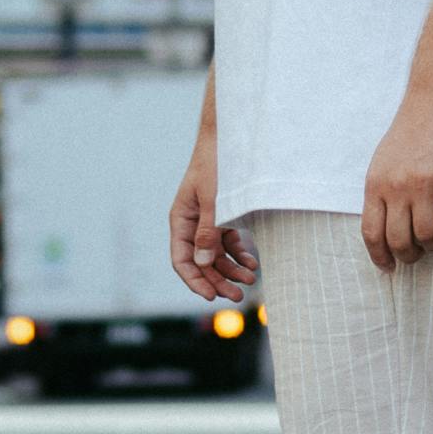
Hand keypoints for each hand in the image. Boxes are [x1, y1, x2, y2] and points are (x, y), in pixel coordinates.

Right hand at [170, 136, 257, 302]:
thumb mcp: (213, 199)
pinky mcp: (223, 215)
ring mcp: (208, 220)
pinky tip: (251, 263)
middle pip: (201, 262)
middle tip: (237, 296)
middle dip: (218, 280)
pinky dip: (238, 254)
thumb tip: (203, 263)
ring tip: (250, 280)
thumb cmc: (218, 164)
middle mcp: (191, 223)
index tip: (211, 297)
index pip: (181, 260)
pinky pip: (228, 242)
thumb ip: (208, 231)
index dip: (195, 281)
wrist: (232, 136)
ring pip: (216, 255)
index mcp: (181, 219)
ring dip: (231, 270)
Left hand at [361, 78, 432, 273]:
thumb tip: (385, 230)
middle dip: (409, 257)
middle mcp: (395, 186)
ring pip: (426, 235)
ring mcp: (422, 183)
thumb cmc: (411, 129)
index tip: (389, 268)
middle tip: (418, 254)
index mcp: (375, 183)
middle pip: (398, 240)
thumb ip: (383, 192)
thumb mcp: (384, 161)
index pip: (371, 233)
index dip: (379, 257)